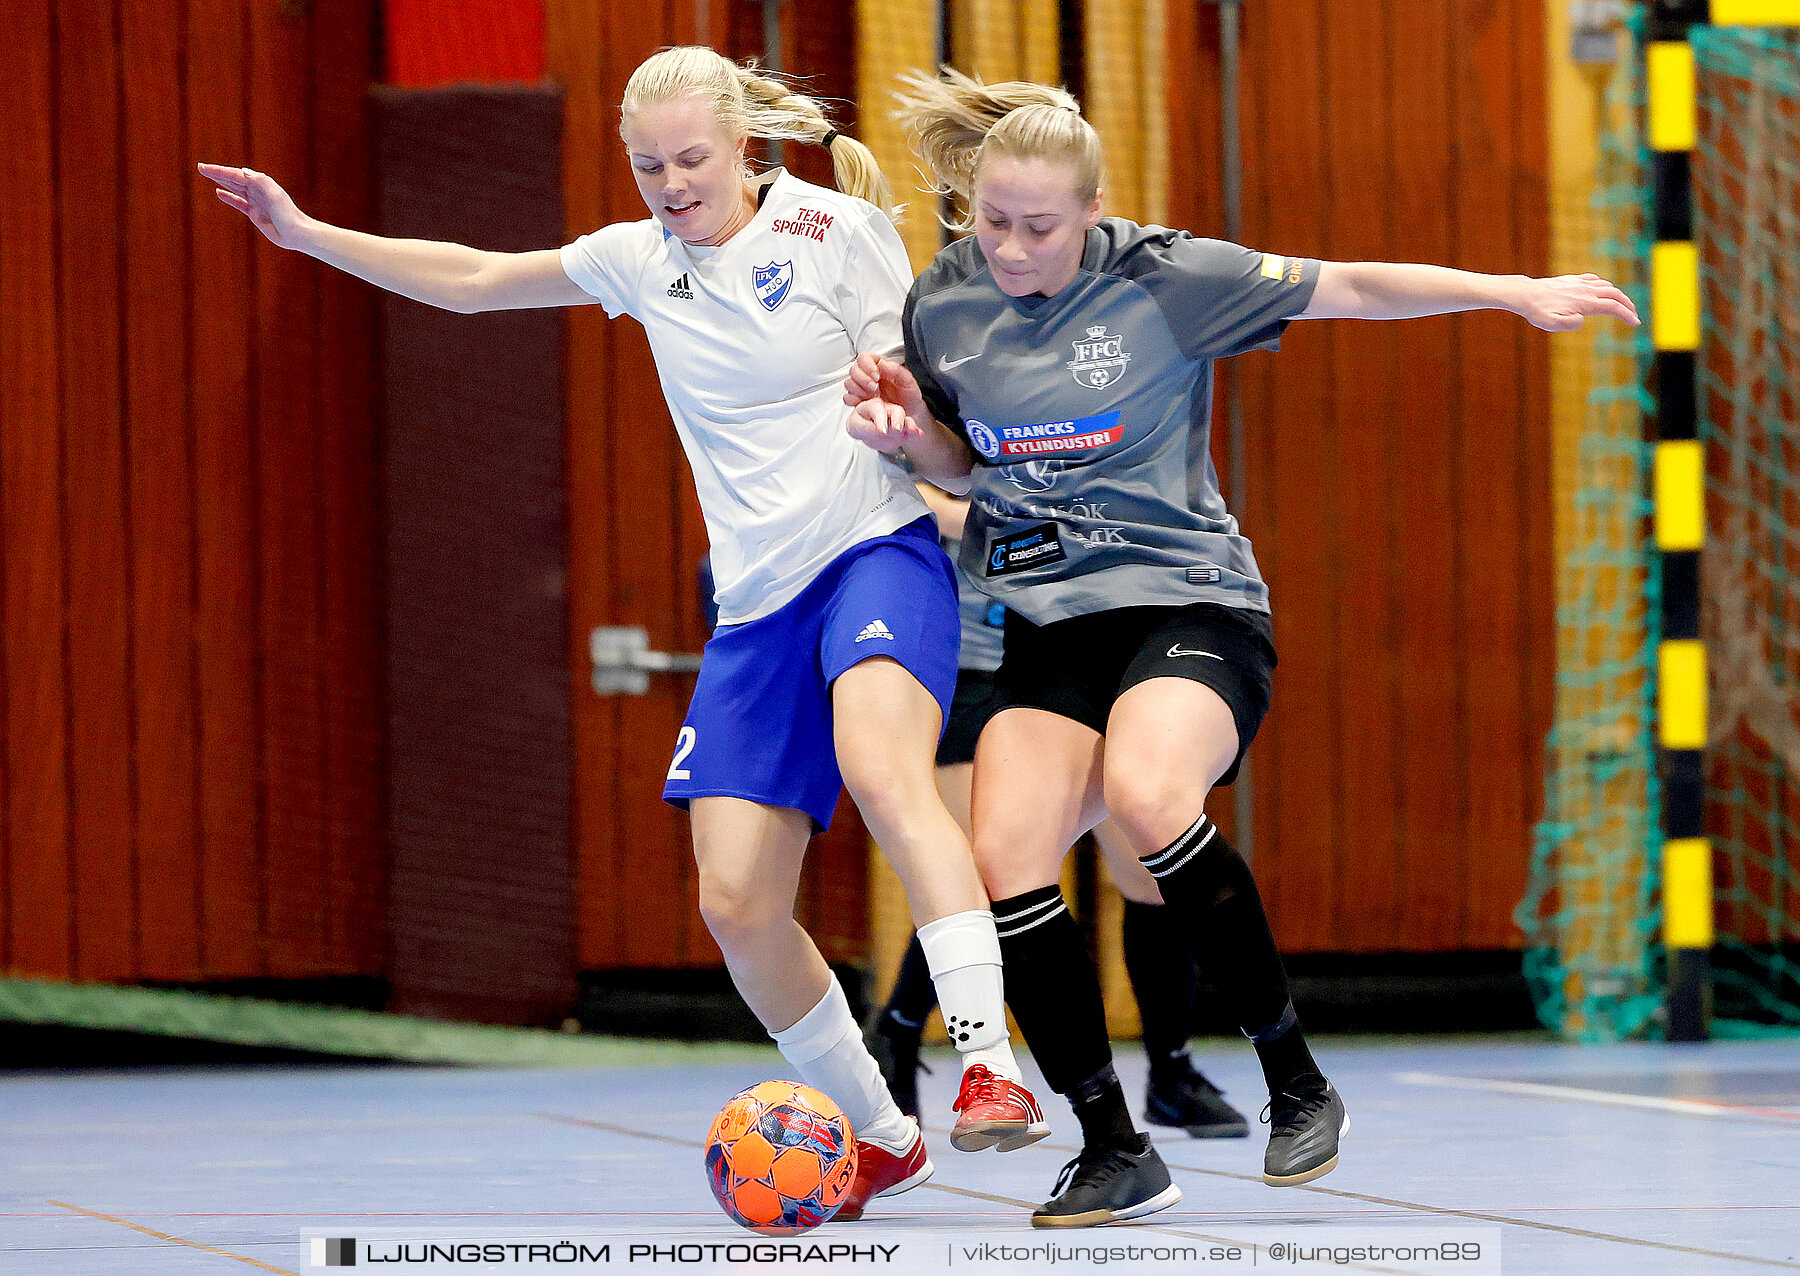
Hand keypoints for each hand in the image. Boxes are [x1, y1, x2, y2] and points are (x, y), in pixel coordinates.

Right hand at [198, 164, 308, 248]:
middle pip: (233, 179)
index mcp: (261, 183)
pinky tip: (219, 193)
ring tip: (207, 175)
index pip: (236, 175)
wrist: (297, 233)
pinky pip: (239, 203)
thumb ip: (261, 182)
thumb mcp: (275, 196)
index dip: (219, 171)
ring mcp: (255, 202)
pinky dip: (229, 197)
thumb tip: (243, 171)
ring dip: (221, 182)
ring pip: (234, 188)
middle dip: (217, 173)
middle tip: (200, 167)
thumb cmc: (288, 214)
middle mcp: (257, 190)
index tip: (204, 167)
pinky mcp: (255, 214)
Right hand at [843, 352, 924, 417]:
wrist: (909, 414)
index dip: (867, 365)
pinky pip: (847, 398)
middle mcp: (869, 376)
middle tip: (875, 388)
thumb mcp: (908, 382)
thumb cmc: (909, 397)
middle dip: (863, 379)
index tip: (877, 376)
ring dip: (858, 390)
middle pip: (854, 370)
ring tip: (872, 396)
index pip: (864, 358)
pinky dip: (853, 400)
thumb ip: (897, 370)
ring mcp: (862, 388)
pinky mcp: (858, 401)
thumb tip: (882, 364)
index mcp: (880, 367)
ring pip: (849, 382)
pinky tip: (863, 403)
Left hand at [846, 397, 923, 452]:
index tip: (882, 431)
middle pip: (895, 410)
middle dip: (898, 420)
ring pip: (904, 418)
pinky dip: (915, 431)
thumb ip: (866, 428)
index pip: (877, 408)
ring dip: (909, 424)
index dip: (880, 419)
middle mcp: (886, 409)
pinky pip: (910, 428)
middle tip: (897, 429)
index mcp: (872, 405)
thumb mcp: (856, 427)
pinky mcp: (903, 427)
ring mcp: (896, 418)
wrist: (867, 431)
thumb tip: (877, 431)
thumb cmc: (859, 425)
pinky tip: (919, 434)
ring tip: (913, 431)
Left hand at [1516, 273, 1639, 331]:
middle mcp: (1586, 291)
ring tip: (1621, 304)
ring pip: (1607, 286)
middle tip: (1633, 315)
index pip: (1614, 307)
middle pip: (1616, 295)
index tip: (1635, 323)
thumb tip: (1583, 319)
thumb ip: (1570, 324)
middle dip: (1628, 305)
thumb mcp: (1551, 324)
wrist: (1525, 294)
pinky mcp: (1572, 279)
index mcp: (1585, 303)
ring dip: (1618, 295)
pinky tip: (1603, 289)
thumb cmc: (1537, 312)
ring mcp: (1579, 283)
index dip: (1627, 315)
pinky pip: (1594, 279)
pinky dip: (1604, 285)